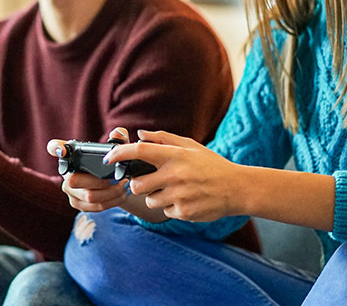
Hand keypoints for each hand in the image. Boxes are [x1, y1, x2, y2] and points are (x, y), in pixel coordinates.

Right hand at [48, 128, 135, 212]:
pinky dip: (112, 202)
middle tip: (119, 179)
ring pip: (89, 196)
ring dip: (112, 193)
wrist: (113, 182)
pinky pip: (95, 206)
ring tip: (124, 186)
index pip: (54, 148)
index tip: (62, 150)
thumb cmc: (111, 161)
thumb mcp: (117, 148)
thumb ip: (119, 138)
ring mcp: (69, 190)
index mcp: (70, 154)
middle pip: (74, 180)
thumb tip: (118, 133)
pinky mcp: (77, 204)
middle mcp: (65, 173)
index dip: (56, 149)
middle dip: (100, 181)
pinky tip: (121, 194)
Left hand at [103, 129, 242, 222]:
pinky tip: (186, 200)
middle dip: (139, 184)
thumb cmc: (212, 165)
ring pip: (150, 201)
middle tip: (152, 181)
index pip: (139, 152)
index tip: (109, 158)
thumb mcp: (191, 146)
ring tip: (175, 191)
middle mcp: (174, 176)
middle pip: (137, 185)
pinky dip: (172, 207)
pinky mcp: (184, 212)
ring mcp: (179, 196)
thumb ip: (163, 139)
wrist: (237, 188)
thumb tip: (140, 134)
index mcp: (175, 156)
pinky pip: (166, 212)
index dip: (120, 154)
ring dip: (156, 197)